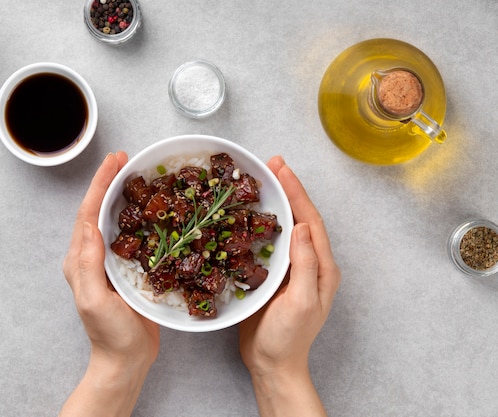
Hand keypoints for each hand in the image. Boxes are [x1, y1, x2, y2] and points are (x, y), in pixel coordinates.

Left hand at [60, 152, 159, 416]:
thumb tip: (89, 225)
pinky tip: (151, 209)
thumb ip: (88, 263)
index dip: (100, 185)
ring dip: (123, 195)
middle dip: (110, 182)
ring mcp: (110, 262)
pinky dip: (138, 217)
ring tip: (137, 175)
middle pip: (99, 210)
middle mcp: (92, 256)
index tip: (114, 162)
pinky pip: (132, 236)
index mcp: (81, 259)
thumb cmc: (111, 334)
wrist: (127, 359)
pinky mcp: (128, 269)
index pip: (88, 213)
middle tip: (126, 160)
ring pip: (115, 220)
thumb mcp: (94, 299)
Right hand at [239, 156, 340, 416]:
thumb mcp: (300, 302)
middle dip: (287, 189)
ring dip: (275, 202)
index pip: (309, 220)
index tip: (281, 169)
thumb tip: (299, 226)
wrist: (272, 364)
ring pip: (284, 227)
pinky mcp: (274, 276)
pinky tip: (248, 215)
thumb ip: (305, 265)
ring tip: (261, 181)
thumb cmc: (288, 338)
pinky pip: (268, 242)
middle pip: (299, 217)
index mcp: (322, 267)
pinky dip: (260, 223)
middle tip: (271, 165)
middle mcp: (310, 263)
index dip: (296, 192)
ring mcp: (292, 269)